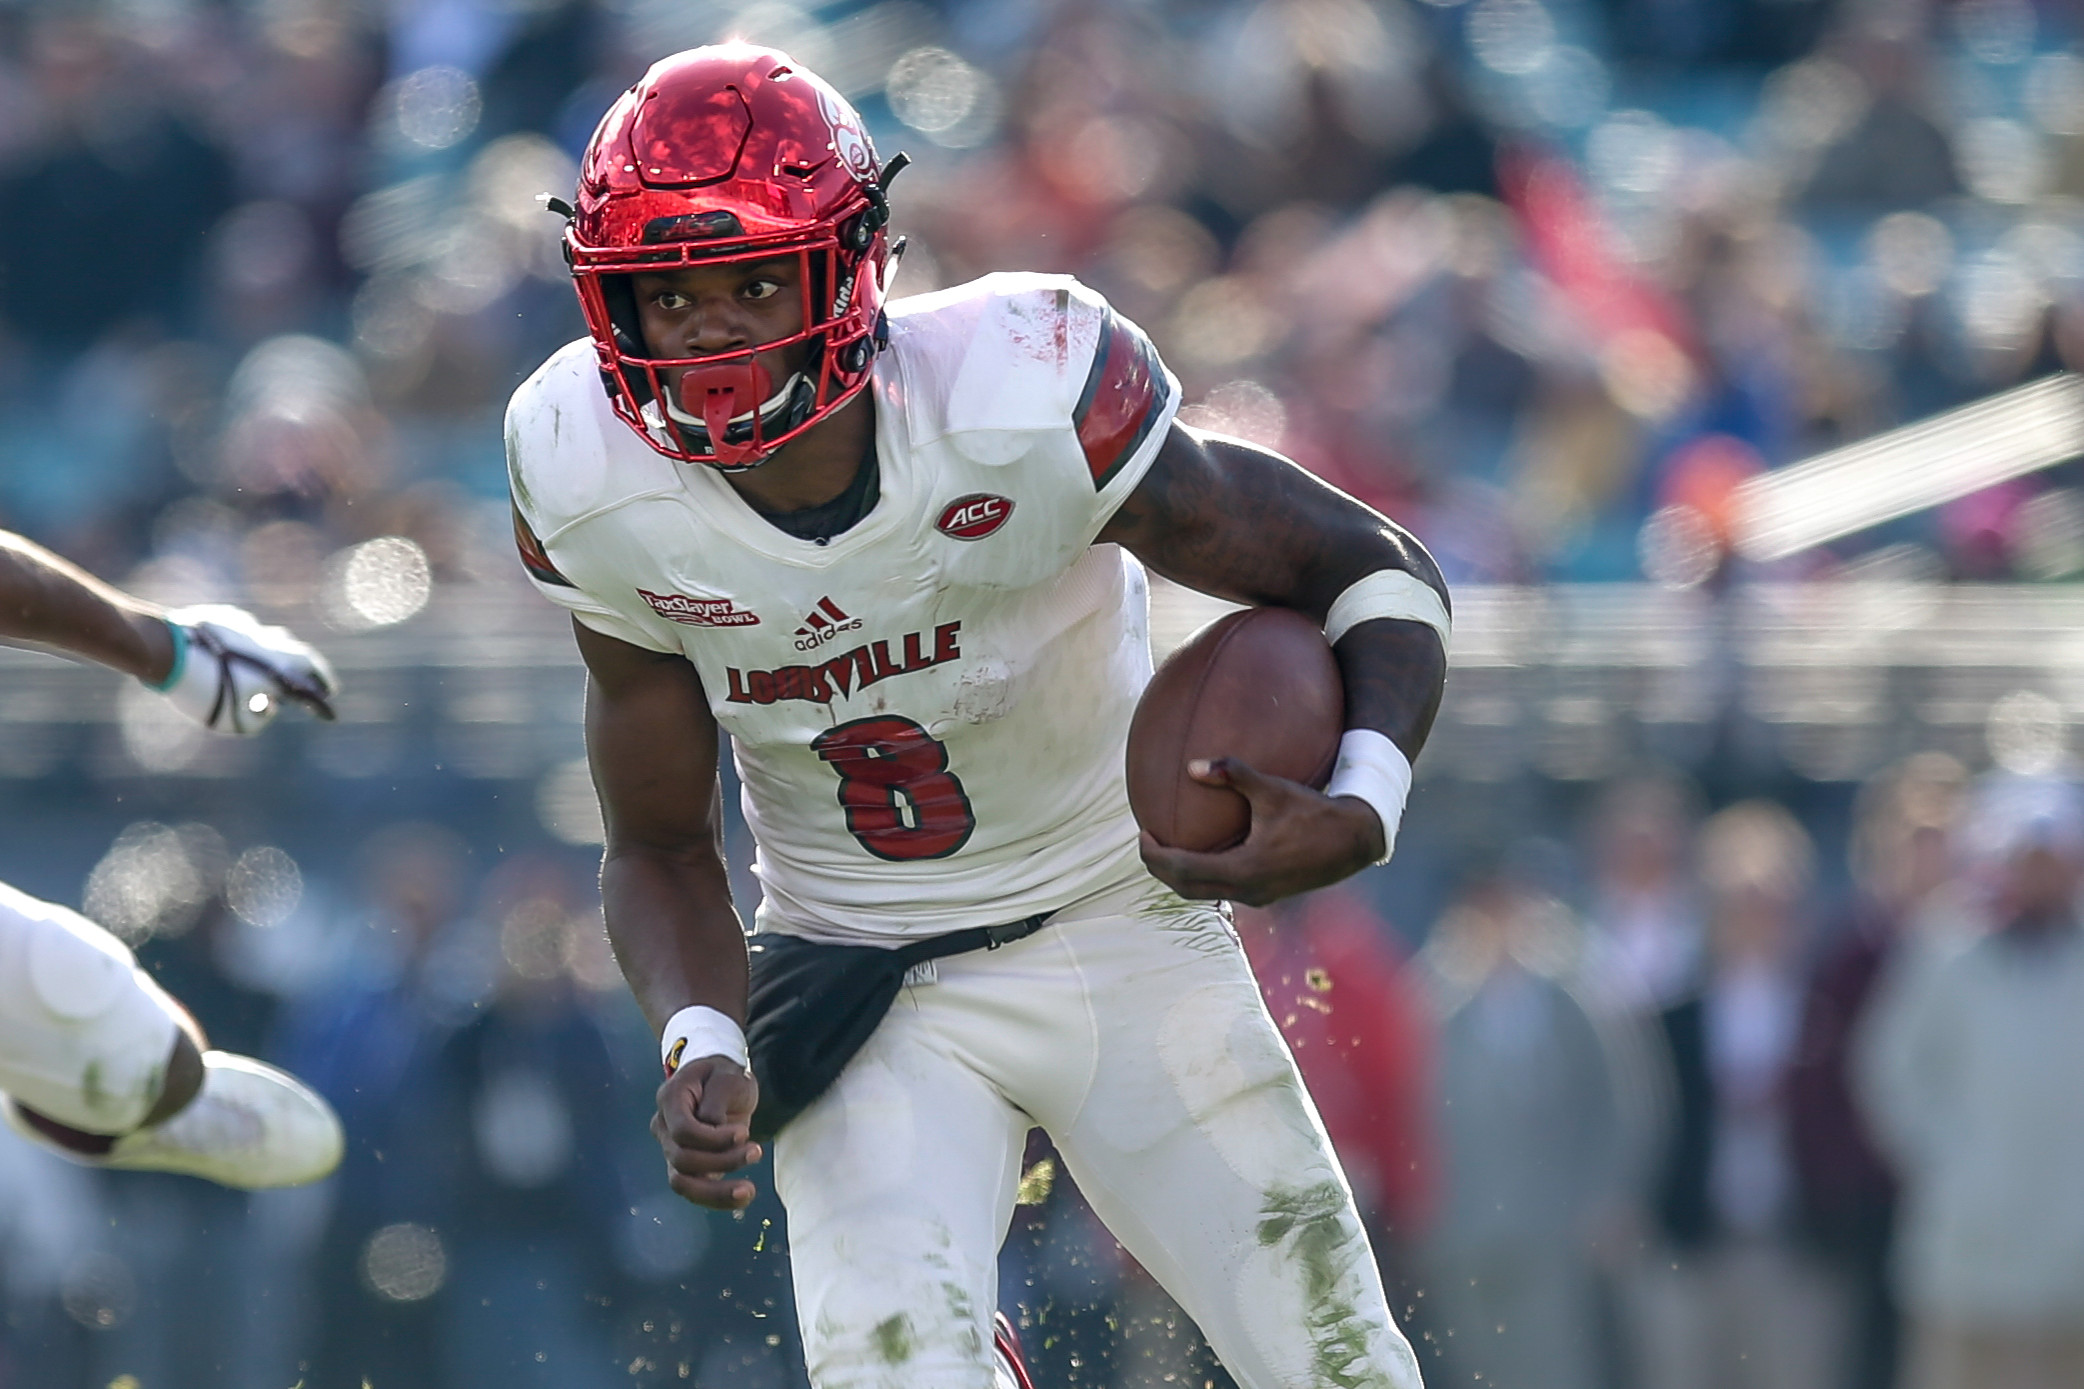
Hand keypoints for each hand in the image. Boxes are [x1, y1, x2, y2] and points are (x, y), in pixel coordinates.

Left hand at [158, 605, 337, 732]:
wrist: (167, 651)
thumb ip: (260, 719)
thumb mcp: (233, 722)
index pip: (314, 684)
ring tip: (283, 667)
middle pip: (304, 657)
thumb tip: (269, 704)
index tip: (330, 706)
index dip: (324, 698)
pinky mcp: (229, 618)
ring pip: (278, 640)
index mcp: (280, 670)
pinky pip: (249, 632)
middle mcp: (273, 646)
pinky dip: (253, 645)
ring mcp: (252, 628)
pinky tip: (242, 654)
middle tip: (320, 682)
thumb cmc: (202, 691)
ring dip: (286, 654)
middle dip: (315, 672)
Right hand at [651, 1054, 761, 1209]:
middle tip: (756, 1151)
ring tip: (749, 1190)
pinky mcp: (687, 1166)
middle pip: (682, 1159)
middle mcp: (664, 1127)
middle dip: (722, 1161)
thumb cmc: (724, 1074)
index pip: (683, 1131)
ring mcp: (672, 1148)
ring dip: (716, 1191)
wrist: (721, 1080)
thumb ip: (717, 1100)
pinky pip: (694, 1190)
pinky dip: (717, 1198)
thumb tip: (713, 1128)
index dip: (713, 1139)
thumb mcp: (727, 1076)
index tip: (744, 1132)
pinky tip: (741, 1198)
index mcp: (670, 1099)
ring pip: (682, 1183)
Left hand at [1139, 757, 1385, 905]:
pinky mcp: (1265, 894)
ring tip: (1168, 846)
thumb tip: (1192, 765)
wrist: (1354, 842)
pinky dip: (1203, 874)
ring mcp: (1256, 896)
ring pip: (1203, 893)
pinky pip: (1221, 888)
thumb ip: (1233, 774)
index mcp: (1242, 870)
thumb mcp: (1274, 789)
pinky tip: (1204, 848)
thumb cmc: (1314, 813)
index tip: (1142, 833)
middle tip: (1148, 841)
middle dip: (1160, 869)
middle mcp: (1246, 891)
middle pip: (1185, 889)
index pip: (1181, 870)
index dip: (1154, 855)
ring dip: (1180, 874)